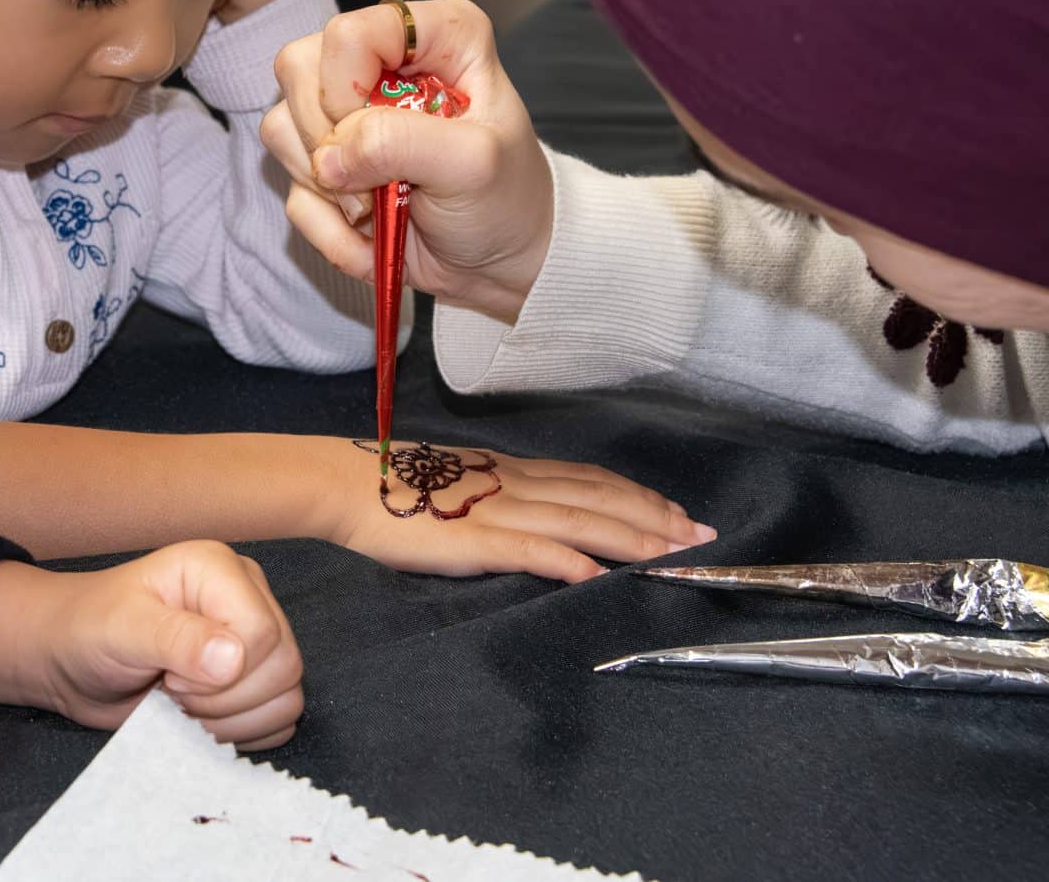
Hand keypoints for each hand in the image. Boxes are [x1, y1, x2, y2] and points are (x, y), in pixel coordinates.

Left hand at [0, 543, 304, 749]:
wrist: (72, 658)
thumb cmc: (89, 630)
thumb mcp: (122, 629)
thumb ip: (175, 640)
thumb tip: (233, 660)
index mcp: (221, 570)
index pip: (261, 633)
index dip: (219, 672)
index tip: (169, 674)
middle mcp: (248, 598)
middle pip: (284, 667)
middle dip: (224, 699)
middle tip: (173, 691)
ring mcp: (254, 639)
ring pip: (287, 696)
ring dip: (231, 719)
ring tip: (183, 703)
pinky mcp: (254, 677)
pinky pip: (280, 717)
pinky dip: (243, 731)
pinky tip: (201, 718)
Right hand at [261, 0, 554, 321]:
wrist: (501, 263)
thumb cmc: (506, 201)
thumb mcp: (473, 165)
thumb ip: (401, 144)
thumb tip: (327, 159)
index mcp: (434, 35)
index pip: (347, 34)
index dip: (346, 90)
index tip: (386, 140)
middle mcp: (383, 60)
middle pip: (298, 69)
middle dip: (327, 141)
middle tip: (378, 184)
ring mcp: (346, 111)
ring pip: (282, 128)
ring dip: (327, 189)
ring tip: (381, 211)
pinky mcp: (327, 161)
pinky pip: (290, 189)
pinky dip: (329, 227)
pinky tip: (373, 236)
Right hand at [313, 437, 712, 582]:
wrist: (348, 483)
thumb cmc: (397, 490)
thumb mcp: (462, 483)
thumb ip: (501, 498)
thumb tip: (535, 518)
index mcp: (512, 471)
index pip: (590, 479)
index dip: (638, 495)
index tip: (677, 512)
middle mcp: (516, 484)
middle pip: (600, 497)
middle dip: (655, 518)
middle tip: (700, 537)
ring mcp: (499, 510)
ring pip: (580, 520)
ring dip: (632, 538)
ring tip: (672, 555)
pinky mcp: (476, 539)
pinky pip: (532, 550)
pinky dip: (570, 561)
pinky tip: (598, 577)